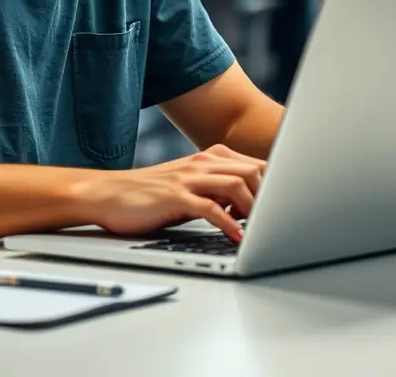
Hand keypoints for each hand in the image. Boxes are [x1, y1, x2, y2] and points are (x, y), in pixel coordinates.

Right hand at [79, 144, 265, 243]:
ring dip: (254, 209)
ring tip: (263, 231)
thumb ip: (218, 190)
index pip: (255, 164)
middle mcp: (201, 163)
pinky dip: (228, 224)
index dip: (275, 185)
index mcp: (208, 158)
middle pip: (252, 171)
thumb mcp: (189, 186)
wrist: (109, 193)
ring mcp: (188, 178)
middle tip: (278, 222)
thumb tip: (252, 207)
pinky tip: (237, 238)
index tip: (286, 207)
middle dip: (271, 197)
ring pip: (235, 185)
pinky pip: (209, 208)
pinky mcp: (175, 196)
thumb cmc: (150, 195)